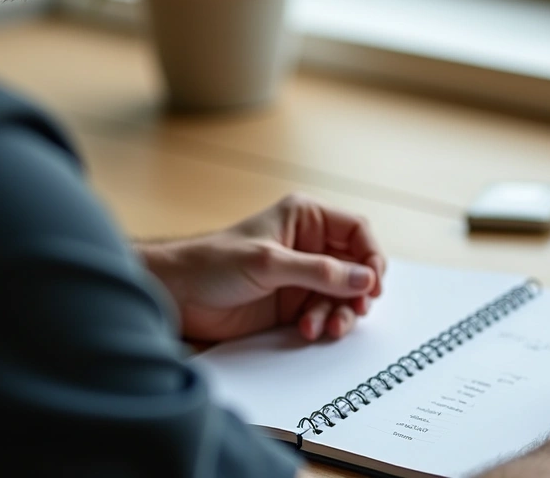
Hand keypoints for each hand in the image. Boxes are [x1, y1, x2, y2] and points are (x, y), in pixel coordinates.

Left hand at [136, 194, 386, 342]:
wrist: (177, 294)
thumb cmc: (212, 263)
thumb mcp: (269, 262)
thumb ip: (319, 271)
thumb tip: (364, 278)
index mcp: (305, 219)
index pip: (357, 231)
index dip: (371, 255)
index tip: (373, 282)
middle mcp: (309, 245)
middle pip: (357, 266)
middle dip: (358, 291)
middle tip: (356, 310)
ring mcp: (302, 277)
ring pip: (344, 295)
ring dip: (341, 312)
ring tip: (328, 327)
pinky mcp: (293, 304)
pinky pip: (325, 314)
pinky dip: (324, 324)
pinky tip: (308, 330)